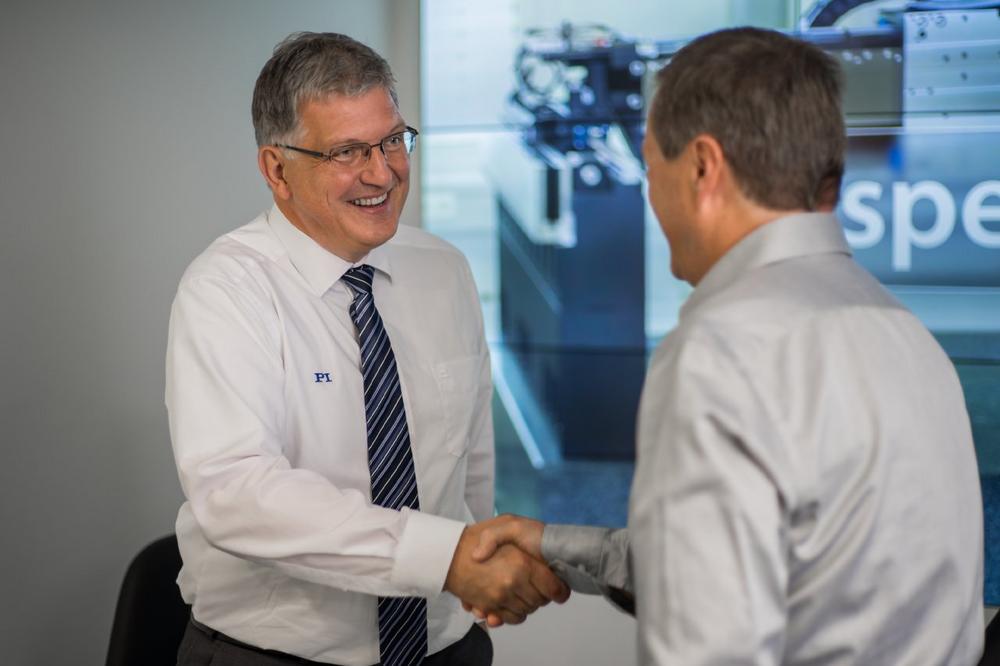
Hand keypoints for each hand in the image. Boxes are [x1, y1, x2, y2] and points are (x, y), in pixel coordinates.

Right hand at [445, 518, 568, 626]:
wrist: (447, 554)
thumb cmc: (475, 536)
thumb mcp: (504, 523)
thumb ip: (525, 537)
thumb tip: (532, 562)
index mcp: (522, 563)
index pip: (553, 587)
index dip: (559, 590)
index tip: (559, 589)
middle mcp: (513, 583)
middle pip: (540, 601)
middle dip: (541, 595)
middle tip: (537, 585)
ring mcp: (500, 597)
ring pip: (527, 611)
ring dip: (527, 604)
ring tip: (522, 592)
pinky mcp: (489, 606)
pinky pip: (511, 618)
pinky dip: (513, 614)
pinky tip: (509, 602)